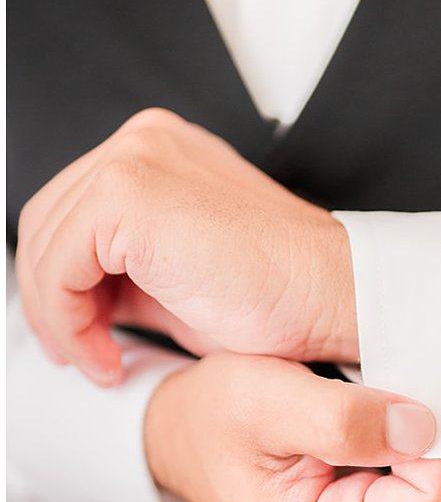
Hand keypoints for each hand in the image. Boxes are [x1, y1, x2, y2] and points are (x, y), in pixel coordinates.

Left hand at [16, 108, 356, 385]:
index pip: (73, 211)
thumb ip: (125, 270)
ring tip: (98, 358)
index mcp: (163, 152)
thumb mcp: (182, 278)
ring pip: (45, 245)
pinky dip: (68, 320)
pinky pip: (57, 265)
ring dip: (60, 316)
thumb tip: (79, 299)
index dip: (64, 281)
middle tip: (82, 352)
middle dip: (54, 300)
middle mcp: (146, 143)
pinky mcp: (128, 196)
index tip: (86, 333)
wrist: (333, 298)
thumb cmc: (284, 296)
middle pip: (48, 222)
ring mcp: (136, 161)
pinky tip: (104, 351)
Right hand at [145, 353, 440, 501]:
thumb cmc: (215, 419)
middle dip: (440, 445)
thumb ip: (343, 417)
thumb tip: (423, 429)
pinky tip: (397, 448)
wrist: (190, 441)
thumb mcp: (262, 396)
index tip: (389, 399)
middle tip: (382, 408)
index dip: (430, 436)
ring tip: (381, 428)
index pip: (440, 497)